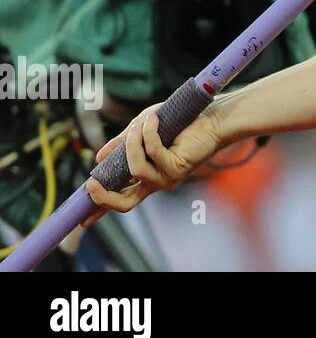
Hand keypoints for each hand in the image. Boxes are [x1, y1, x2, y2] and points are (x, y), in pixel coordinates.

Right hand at [80, 105, 224, 227]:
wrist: (212, 117)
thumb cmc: (178, 122)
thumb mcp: (142, 130)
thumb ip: (122, 144)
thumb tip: (98, 157)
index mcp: (146, 177)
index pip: (120, 198)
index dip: (101, 208)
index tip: (81, 220)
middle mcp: (156, 182)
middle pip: (126, 203)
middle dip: (105, 196)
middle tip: (92, 182)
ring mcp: (167, 178)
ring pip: (136, 169)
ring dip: (132, 144)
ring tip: (138, 124)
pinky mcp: (177, 168)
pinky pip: (154, 153)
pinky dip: (149, 134)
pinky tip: (153, 119)